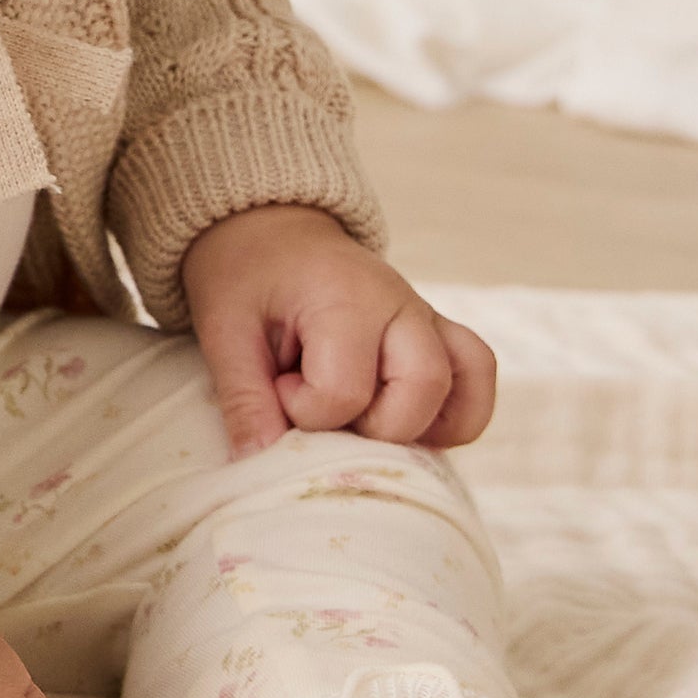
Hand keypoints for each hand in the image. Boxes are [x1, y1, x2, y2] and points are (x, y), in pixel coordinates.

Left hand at [179, 204, 496, 457]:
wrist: (270, 234)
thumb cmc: (245, 276)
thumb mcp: (222, 329)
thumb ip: (243, 397)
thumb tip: (259, 463)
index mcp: (344, 298)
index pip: (346, 391)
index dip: (305, 412)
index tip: (278, 389)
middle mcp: (401, 305)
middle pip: (422, 390)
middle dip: (369, 428)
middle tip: (324, 412)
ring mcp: (427, 317)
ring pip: (464, 388)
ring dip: (420, 426)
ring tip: (366, 421)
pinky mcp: (439, 331)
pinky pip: (476, 375)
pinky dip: (453, 414)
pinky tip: (405, 422)